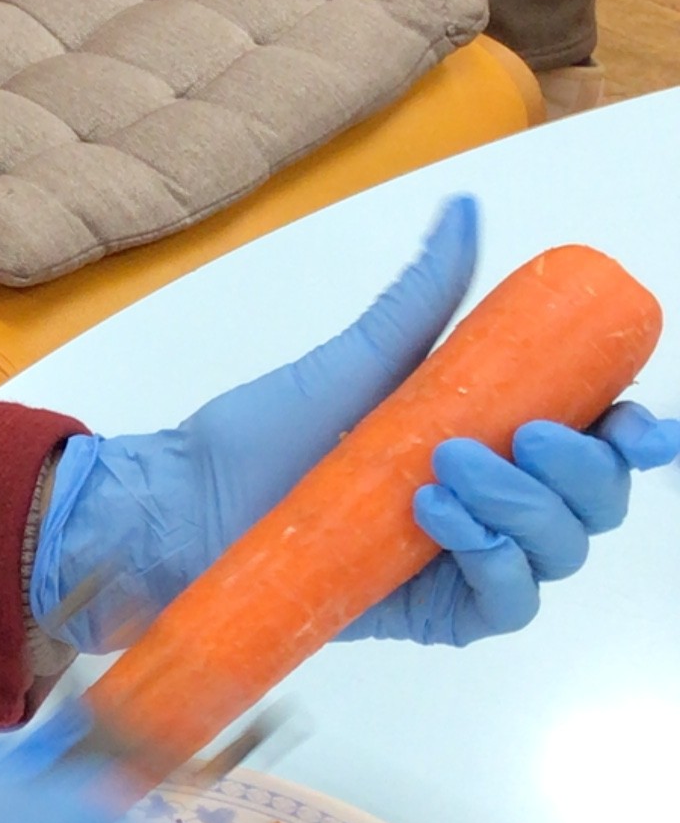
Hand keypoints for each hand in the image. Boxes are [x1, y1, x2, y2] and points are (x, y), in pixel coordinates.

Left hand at [30, 195, 679, 648]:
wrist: (188, 503)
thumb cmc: (265, 434)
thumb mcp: (357, 357)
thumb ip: (421, 296)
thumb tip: (464, 209)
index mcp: (496, 439)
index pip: (601, 445)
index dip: (637, 436)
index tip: (635, 419)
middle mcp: (496, 506)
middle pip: (595, 504)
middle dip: (580, 470)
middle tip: (518, 436)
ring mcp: (466, 562)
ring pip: (559, 554)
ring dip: (525, 509)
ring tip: (446, 472)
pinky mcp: (432, 613)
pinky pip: (504, 605)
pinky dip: (491, 563)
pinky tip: (439, 523)